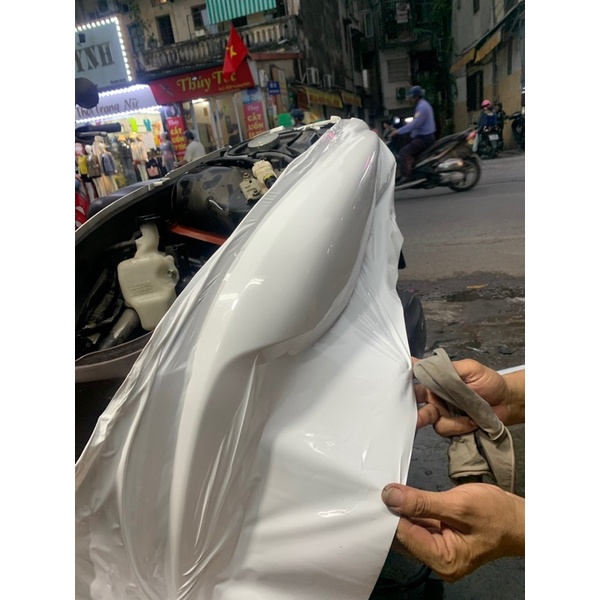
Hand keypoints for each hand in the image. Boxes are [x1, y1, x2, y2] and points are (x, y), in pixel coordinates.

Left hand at [382, 483, 524, 581]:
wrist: (518, 520)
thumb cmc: (497, 515)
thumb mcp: (460, 504)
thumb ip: (422, 502)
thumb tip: (390, 496)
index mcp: (444, 559)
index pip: (404, 536)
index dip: (388, 514)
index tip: (376, 492)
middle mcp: (438, 560)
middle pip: (402, 535)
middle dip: (390, 513)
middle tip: (376, 488)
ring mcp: (438, 549)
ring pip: (408, 529)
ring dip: (398, 510)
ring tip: (386, 489)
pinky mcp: (438, 538)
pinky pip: (417, 524)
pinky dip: (409, 510)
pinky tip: (400, 496)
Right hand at [413, 358, 524, 433]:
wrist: (506, 402)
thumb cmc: (488, 382)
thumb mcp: (470, 368)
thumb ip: (448, 368)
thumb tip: (427, 365)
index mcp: (437, 382)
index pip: (417, 379)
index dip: (405, 381)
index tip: (398, 382)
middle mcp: (436, 398)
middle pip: (416, 404)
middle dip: (412, 410)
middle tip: (414, 416)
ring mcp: (442, 414)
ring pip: (431, 419)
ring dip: (448, 419)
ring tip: (467, 415)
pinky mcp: (452, 428)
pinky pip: (446, 429)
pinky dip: (459, 426)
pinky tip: (471, 420)